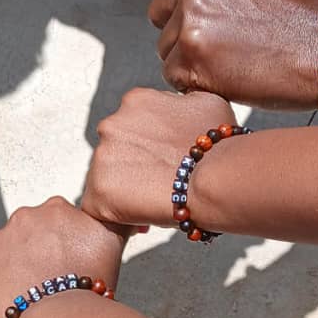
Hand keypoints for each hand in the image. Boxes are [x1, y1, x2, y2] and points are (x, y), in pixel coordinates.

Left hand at [0, 197, 124, 317]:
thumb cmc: (88, 282)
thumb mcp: (112, 241)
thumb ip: (117, 220)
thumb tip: (125, 209)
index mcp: (54, 209)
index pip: (55, 225)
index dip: (62, 248)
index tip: (68, 266)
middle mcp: (21, 219)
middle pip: (28, 240)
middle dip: (36, 259)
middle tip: (51, 286)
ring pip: (6, 261)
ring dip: (15, 277)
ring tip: (34, 302)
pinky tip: (14, 311)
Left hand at [81, 88, 233, 227]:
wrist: (215, 181)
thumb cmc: (220, 145)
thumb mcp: (208, 102)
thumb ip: (183, 101)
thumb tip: (180, 104)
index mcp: (135, 101)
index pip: (134, 124)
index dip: (149, 146)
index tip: (164, 160)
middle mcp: (111, 124)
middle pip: (117, 149)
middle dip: (135, 165)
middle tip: (159, 182)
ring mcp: (101, 157)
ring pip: (107, 176)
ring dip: (125, 187)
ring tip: (153, 200)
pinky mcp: (97, 191)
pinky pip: (99, 206)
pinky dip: (115, 213)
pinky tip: (139, 216)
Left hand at [149, 0, 317, 107]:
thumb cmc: (307, 5)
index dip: (186, 4)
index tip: (219, 16)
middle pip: (160, 13)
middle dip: (184, 29)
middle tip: (224, 40)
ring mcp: (191, 14)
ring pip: (165, 45)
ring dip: (189, 57)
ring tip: (230, 58)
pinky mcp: (192, 53)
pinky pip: (172, 72)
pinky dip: (193, 81)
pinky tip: (225, 75)